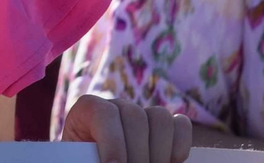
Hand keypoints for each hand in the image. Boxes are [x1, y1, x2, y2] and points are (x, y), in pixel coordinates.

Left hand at [60, 94, 191, 162]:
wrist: (91, 159)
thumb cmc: (85, 160)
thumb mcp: (82, 158)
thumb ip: (90, 157)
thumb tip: (114, 161)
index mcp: (89, 109)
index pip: (104, 113)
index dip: (112, 141)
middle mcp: (117, 106)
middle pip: (135, 117)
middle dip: (137, 154)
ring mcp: (143, 114)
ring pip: (160, 118)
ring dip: (159, 152)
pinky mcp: (163, 127)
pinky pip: (180, 125)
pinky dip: (180, 146)